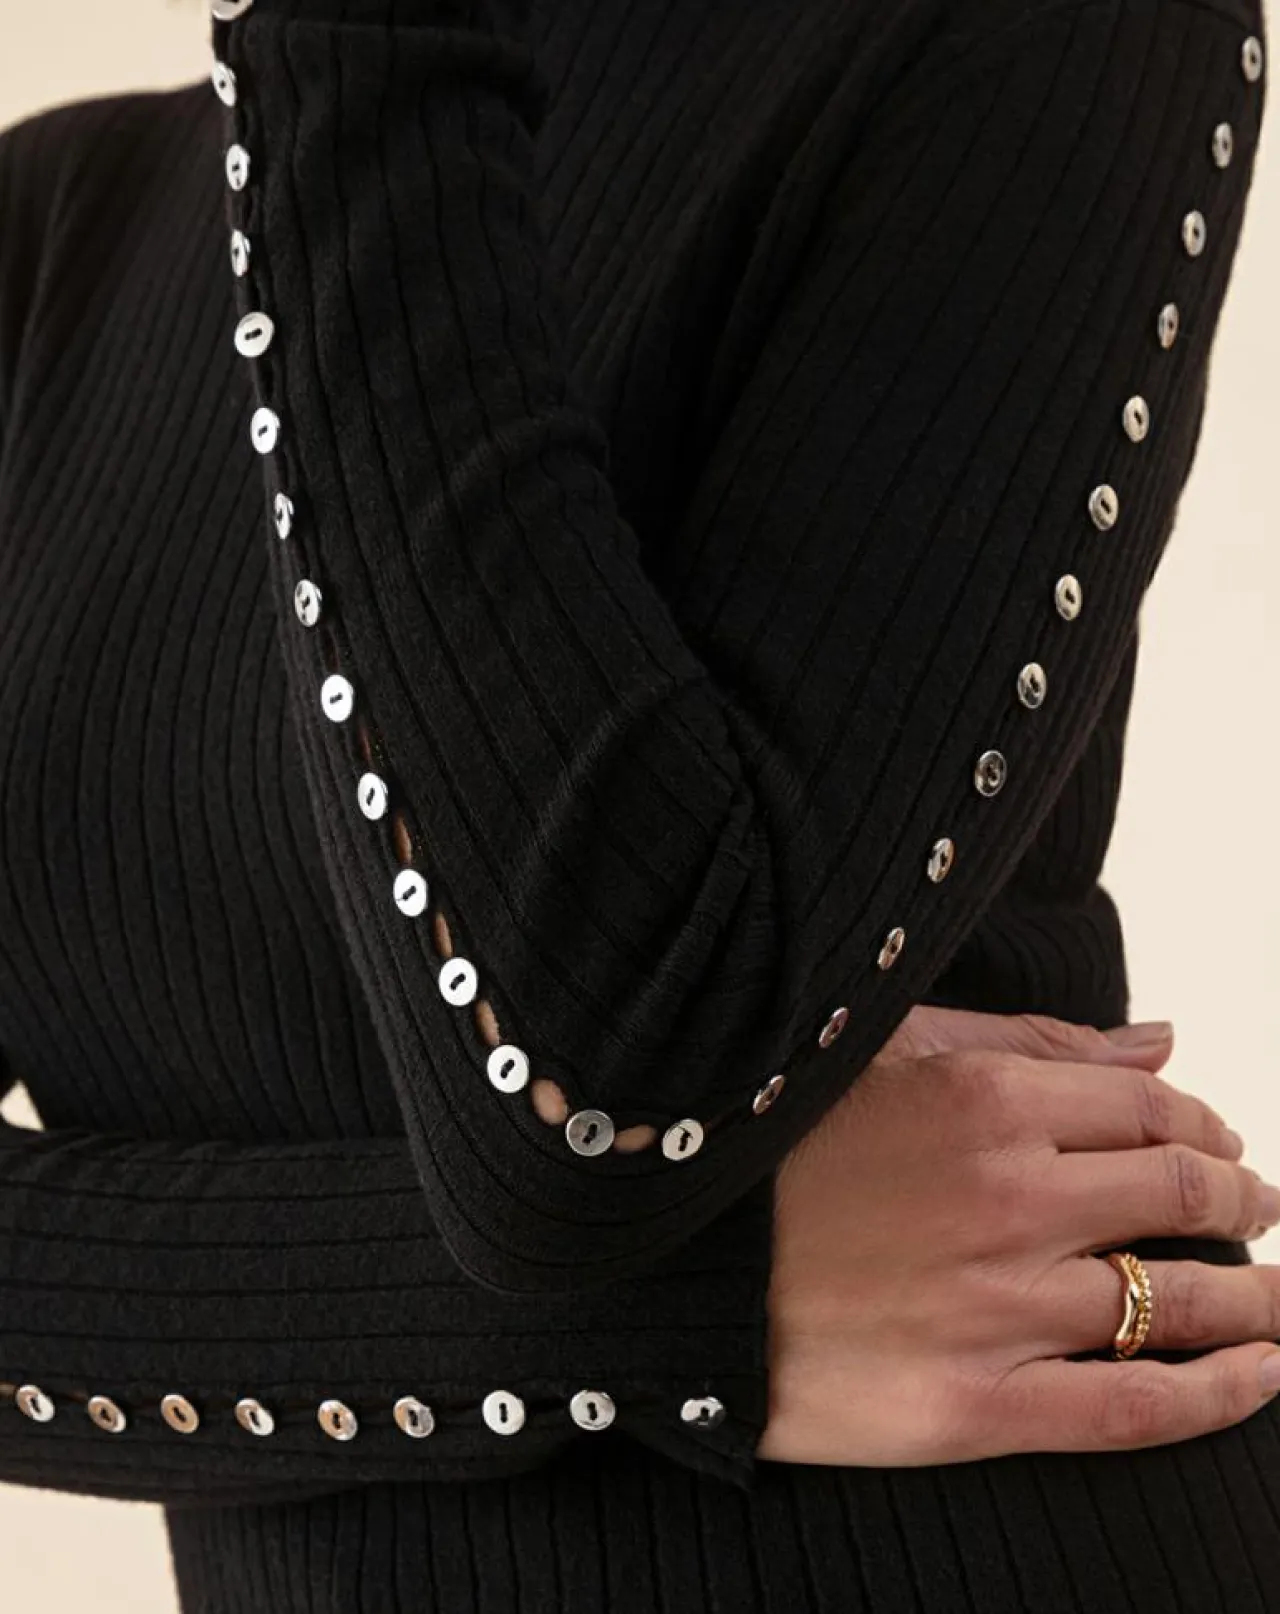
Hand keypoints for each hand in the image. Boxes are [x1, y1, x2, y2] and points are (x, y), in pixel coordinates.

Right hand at [759, 1006, 1279, 1465]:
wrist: (664, 1264)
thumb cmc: (768, 1147)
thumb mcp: (888, 1055)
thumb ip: (1037, 1044)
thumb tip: (1163, 1042)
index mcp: (984, 1100)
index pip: (1154, 1112)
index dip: (1206, 1130)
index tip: (1218, 1145)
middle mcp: (1009, 1199)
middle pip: (1185, 1198)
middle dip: (1244, 1202)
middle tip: (1260, 1212)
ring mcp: (997, 1308)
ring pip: (1180, 1303)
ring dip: (1259, 1297)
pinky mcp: (973, 1405)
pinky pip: (1135, 1408)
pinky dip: (1223, 1396)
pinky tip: (1266, 1378)